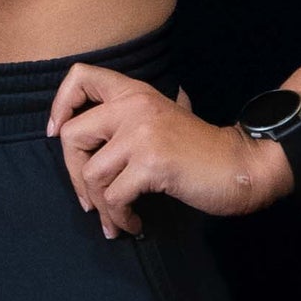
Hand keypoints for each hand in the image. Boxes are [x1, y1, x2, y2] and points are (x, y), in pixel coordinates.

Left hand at [46, 63, 293, 237]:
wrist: (241, 165)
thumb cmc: (200, 151)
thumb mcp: (163, 119)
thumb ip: (128, 122)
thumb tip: (84, 146)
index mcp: (134, 93)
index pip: (80, 77)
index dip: (60, 105)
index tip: (59, 134)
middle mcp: (134, 107)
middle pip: (72, 136)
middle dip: (73, 176)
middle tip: (90, 200)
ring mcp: (142, 134)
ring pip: (91, 174)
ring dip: (100, 206)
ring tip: (117, 220)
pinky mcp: (152, 163)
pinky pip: (114, 197)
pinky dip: (120, 217)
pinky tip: (134, 223)